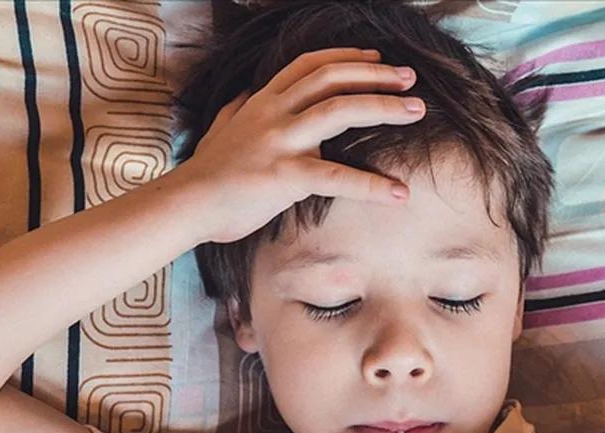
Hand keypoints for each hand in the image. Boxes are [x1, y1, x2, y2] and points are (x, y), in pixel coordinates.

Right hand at [173, 46, 425, 243]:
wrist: (186, 204)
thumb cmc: (205, 173)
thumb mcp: (220, 129)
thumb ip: (236, 111)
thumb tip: (243, 97)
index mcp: (262, 102)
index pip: (309, 66)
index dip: (347, 57)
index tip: (377, 57)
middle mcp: (274, 113)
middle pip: (333, 78)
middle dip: (376, 74)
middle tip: (411, 79)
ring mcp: (281, 142)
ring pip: (341, 110)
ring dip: (385, 107)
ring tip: (418, 112)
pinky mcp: (286, 176)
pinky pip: (338, 176)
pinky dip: (372, 185)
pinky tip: (399, 193)